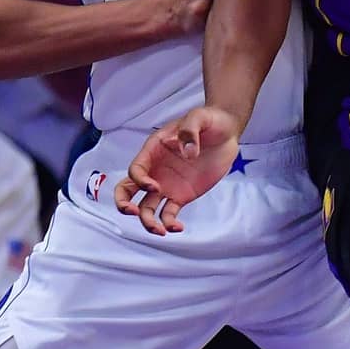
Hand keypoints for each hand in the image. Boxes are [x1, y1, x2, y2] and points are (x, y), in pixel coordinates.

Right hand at [114, 106, 241, 234]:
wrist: (226, 131)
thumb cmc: (208, 120)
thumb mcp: (199, 117)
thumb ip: (190, 131)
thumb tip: (189, 153)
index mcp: (153, 150)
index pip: (135, 170)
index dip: (139, 181)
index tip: (154, 187)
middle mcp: (155, 170)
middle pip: (127, 191)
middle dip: (124, 204)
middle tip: (132, 212)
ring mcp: (166, 185)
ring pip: (146, 208)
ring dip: (147, 222)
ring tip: (161, 231)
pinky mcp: (180, 196)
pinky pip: (168, 214)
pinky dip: (169, 223)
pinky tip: (178, 228)